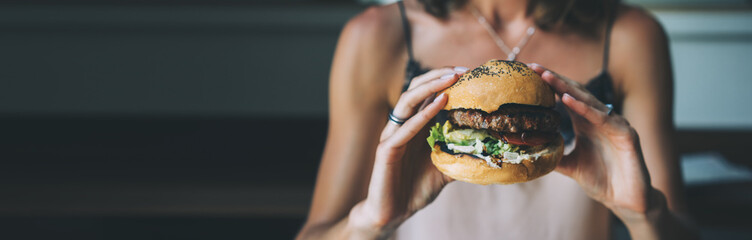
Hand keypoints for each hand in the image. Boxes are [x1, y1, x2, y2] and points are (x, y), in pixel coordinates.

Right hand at [350, 67, 466, 235]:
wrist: (392, 213)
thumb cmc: (416, 188)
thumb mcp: (447, 168)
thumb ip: (462, 155)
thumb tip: (490, 149)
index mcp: (414, 125)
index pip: (428, 94)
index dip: (446, 81)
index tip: (470, 74)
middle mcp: (402, 125)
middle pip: (416, 89)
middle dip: (438, 76)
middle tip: (463, 70)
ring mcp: (392, 136)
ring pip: (407, 101)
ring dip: (430, 87)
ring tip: (452, 78)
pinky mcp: (386, 150)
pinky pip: (404, 128)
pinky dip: (423, 114)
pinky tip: (440, 102)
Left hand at [528, 64, 653, 214]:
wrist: (625, 201)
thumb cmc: (602, 181)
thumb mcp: (570, 166)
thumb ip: (554, 155)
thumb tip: (529, 150)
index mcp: (586, 123)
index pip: (565, 98)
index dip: (549, 86)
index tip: (529, 74)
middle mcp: (600, 119)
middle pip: (575, 93)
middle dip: (554, 79)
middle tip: (534, 68)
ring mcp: (614, 124)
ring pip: (588, 101)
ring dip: (566, 88)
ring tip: (547, 77)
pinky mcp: (626, 134)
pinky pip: (603, 118)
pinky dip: (584, 108)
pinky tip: (567, 100)